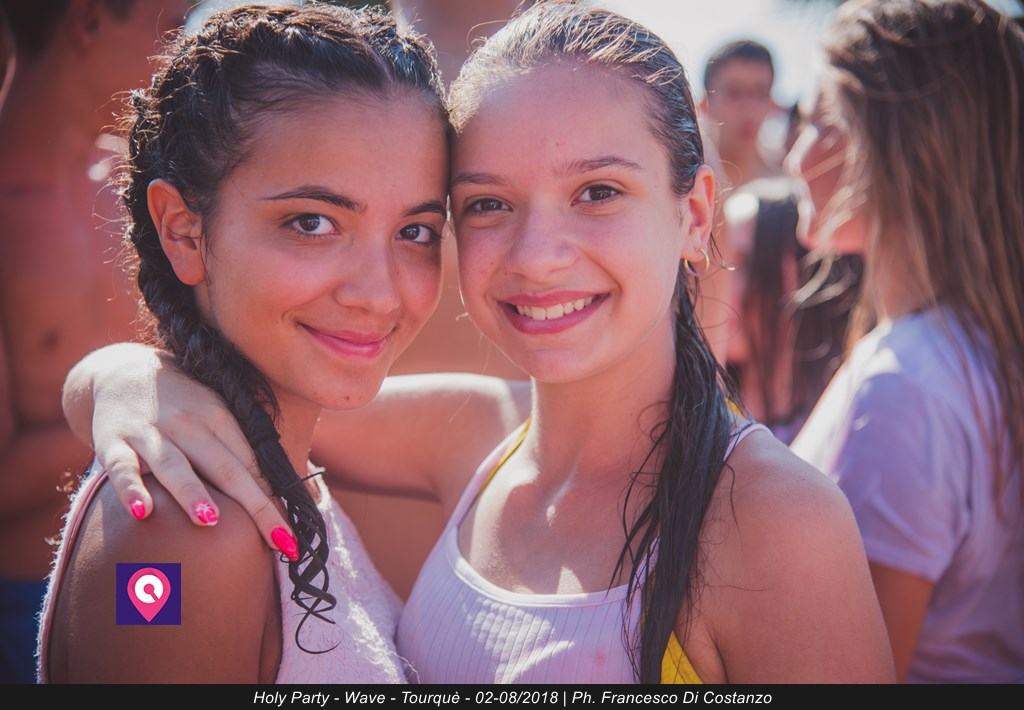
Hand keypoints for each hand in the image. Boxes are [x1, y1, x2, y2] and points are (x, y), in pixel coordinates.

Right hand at [65, 343, 296, 558]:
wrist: (121, 371)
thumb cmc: (181, 403)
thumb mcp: (215, 414)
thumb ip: (241, 448)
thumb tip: (279, 493)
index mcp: (220, 419)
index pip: (254, 464)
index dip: (275, 498)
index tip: (293, 536)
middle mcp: (189, 425)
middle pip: (227, 469)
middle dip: (257, 506)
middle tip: (281, 542)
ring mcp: (150, 433)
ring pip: (174, 466)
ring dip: (191, 493)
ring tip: (210, 520)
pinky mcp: (113, 442)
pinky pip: (121, 469)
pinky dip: (130, 489)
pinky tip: (141, 512)